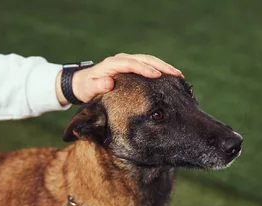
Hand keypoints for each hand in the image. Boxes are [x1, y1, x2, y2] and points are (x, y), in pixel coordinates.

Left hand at [56, 53, 182, 104]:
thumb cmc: (86, 88)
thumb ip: (97, 86)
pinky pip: (148, 66)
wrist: (83, 83)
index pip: (131, 64)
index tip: (157, 75)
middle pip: (144, 59)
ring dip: (164, 67)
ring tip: (178, 75)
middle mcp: (121, 60)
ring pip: (149, 61)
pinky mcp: (132, 67)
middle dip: (161, 66)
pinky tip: (170, 77)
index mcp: (112, 64)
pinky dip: (160, 70)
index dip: (144, 69)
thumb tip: (108, 82)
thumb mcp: (88, 89)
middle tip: (176, 74)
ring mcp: (128, 62)